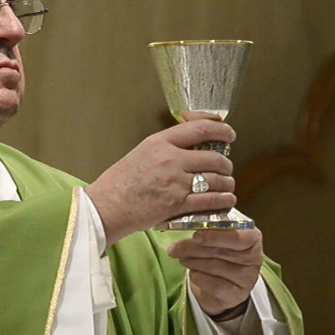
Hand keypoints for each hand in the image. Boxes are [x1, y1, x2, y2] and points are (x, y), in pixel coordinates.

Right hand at [85, 118, 236, 244]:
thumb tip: (190, 149)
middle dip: (226, 165)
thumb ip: (166, 149)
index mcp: (160, 142)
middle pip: (214, 157)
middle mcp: (170, 159)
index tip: (229, 133)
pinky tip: (225, 201)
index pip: (200, 128)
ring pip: (217, 180)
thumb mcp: (141, 153)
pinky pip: (212, 200)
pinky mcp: (178, 204)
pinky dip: (223, 201)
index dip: (221, 129)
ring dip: (227, 185)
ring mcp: (176, 182)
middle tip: (225, 170)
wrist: (106, 206)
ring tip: (226, 188)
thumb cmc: (119, 182)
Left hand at [167, 228, 263, 316]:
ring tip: (181, 258)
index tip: (195, 235)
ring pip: (214, 267)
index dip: (215, 236)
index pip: (237, 236)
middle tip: (174, 249)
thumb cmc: (216, 251)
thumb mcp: (214, 235)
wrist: (218, 280)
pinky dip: (198, 277)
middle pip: (220, 251)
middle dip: (192, 249)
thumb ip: (207, 228)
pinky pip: (214, 286)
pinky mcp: (239, 294)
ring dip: (192, 262)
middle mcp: (254, 257)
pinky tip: (193, 273)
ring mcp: (248, 277)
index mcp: (251, 236)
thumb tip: (183, 224)